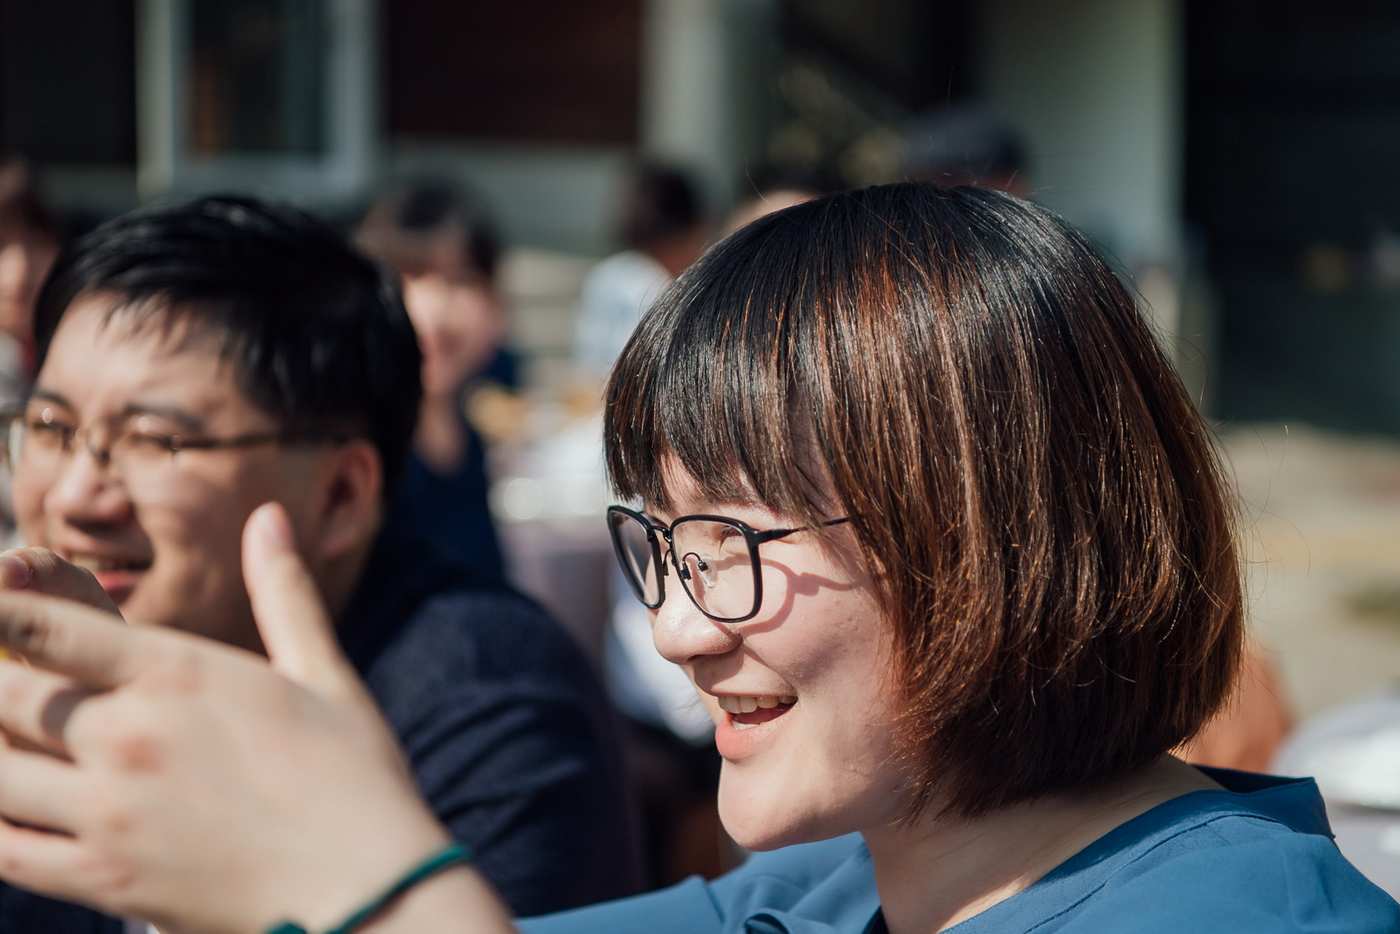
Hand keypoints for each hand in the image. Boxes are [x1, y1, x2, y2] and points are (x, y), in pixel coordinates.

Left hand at [0, 504, 479, 932]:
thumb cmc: (354, 774)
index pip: (47, 627)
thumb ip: (283, 591)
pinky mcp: (103, 880)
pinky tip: (6, 804)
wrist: (367, 887)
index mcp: (180, 674)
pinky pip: (4, 848)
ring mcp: (109, 812)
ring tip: (13, 739)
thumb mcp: (323, 672)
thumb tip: (270, 516)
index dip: (1, 607)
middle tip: (8, 672)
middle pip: (5, 693)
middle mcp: (130, 735)